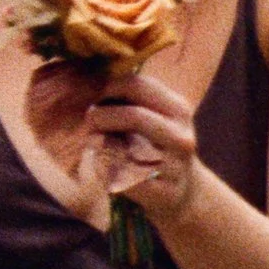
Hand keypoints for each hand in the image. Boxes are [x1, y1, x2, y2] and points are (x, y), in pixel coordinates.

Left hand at [81, 66, 200, 223]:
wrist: (184, 192)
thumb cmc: (156, 145)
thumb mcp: (154, 116)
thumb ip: (128, 98)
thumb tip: (84, 77)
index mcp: (178, 109)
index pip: (138, 85)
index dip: (107, 86)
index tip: (92, 94)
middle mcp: (180, 136)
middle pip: (133, 116)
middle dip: (102, 115)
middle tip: (89, 119)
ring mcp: (171, 166)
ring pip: (123, 149)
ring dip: (100, 142)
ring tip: (94, 140)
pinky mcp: (158, 191)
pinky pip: (118, 175)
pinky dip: (102, 167)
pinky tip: (102, 163)